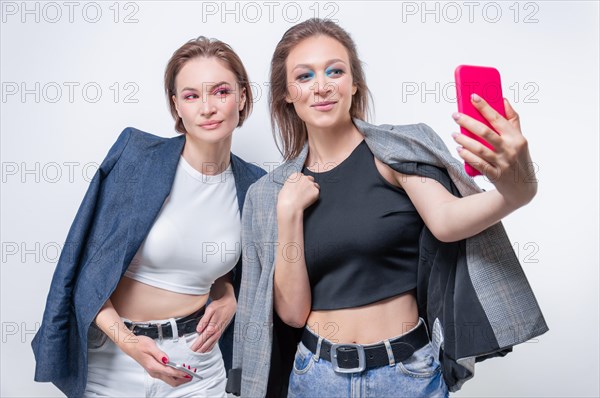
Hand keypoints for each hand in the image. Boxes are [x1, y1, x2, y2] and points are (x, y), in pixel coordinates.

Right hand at [119, 334, 192, 386]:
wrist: (131, 346)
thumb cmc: (139, 345)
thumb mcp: (150, 346)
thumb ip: (159, 354)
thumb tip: (167, 359)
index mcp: (153, 366)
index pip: (170, 372)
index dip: (181, 373)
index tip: (188, 373)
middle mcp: (154, 372)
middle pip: (171, 381)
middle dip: (183, 379)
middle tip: (192, 374)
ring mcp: (154, 372)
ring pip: (170, 380)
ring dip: (180, 378)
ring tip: (188, 372)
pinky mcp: (155, 370)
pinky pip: (167, 376)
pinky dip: (175, 375)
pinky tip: (180, 371)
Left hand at [191, 294, 236, 352]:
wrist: (229, 305)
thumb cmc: (219, 306)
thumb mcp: (210, 310)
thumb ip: (204, 320)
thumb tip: (198, 330)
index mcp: (212, 327)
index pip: (202, 339)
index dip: (196, 345)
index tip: (191, 350)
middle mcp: (216, 332)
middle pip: (206, 344)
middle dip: (199, 350)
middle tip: (192, 355)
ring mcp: (218, 333)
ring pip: (210, 345)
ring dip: (204, 350)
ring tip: (198, 354)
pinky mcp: (220, 332)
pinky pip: (214, 342)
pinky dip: (210, 347)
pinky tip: (207, 350)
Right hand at [277, 172, 319, 214]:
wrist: (290, 206)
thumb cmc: (285, 199)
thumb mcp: (284, 187)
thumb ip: (292, 184)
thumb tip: (294, 187)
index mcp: (296, 176)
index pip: (301, 176)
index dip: (301, 182)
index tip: (300, 187)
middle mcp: (304, 177)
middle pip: (309, 178)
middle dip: (308, 184)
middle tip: (305, 192)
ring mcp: (311, 184)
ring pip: (315, 185)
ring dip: (312, 189)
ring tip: (307, 197)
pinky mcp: (316, 191)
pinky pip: (317, 192)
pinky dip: (314, 196)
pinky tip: (308, 200)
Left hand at [451, 94, 537, 208]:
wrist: (522, 187)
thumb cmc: (519, 158)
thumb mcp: (520, 139)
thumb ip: (513, 119)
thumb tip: (503, 100)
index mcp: (516, 137)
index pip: (498, 118)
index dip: (484, 107)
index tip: (473, 97)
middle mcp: (510, 149)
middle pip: (485, 132)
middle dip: (468, 122)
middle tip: (455, 116)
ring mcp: (503, 163)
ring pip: (479, 149)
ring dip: (464, 140)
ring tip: (454, 134)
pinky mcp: (495, 175)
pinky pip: (478, 163)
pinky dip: (467, 156)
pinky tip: (459, 150)